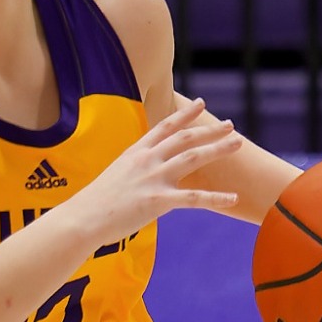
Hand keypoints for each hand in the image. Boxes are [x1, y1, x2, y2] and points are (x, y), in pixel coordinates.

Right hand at [69, 96, 241, 243]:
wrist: (83, 218)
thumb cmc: (96, 202)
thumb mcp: (116, 175)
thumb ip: (134, 169)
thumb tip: (144, 171)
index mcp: (136, 152)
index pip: (165, 126)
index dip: (185, 114)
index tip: (201, 103)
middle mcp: (147, 160)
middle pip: (185, 138)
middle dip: (210, 130)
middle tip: (230, 125)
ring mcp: (153, 179)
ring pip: (193, 158)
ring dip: (218, 149)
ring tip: (238, 144)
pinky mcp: (158, 201)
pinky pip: (195, 198)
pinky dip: (217, 198)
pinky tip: (234, 198)